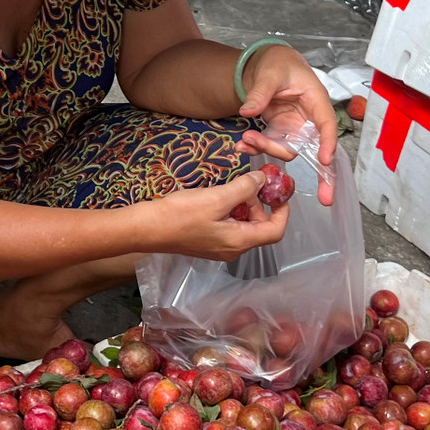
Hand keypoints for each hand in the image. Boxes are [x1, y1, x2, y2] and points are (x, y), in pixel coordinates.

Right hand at [142, 172, 289, 260]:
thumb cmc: (180, 215)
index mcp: (239, 242)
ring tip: (234, 186)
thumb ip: (245, 188)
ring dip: (245, 204)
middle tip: (252, 182)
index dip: (282, 210)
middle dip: (261, 203)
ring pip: (245, 224)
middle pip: (261, 227)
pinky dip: (231, 209)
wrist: (146, 228)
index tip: (280, 190)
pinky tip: (220, 195)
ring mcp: (220, 246)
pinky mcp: (208, 241)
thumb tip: (262, 180)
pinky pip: (230, 225)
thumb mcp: (217, 197)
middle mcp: (233, 249)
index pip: (275, 231)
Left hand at [237, 44, 338, 205]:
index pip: (327, 124)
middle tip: (313, 190)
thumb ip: (260, 92)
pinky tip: (242, 145)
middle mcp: (309, 119)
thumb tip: (248, 111)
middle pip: (312, 147)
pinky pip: (272, 147)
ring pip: (288, 150)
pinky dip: (257, 148)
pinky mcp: (280, 132)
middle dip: (309, 168)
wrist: (267, 64)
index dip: (328, 143)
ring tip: (246, 141)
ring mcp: (295, 128)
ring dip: (267, 150)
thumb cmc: (278, 63)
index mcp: (315, 100)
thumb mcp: (269, 72)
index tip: (326, 161)